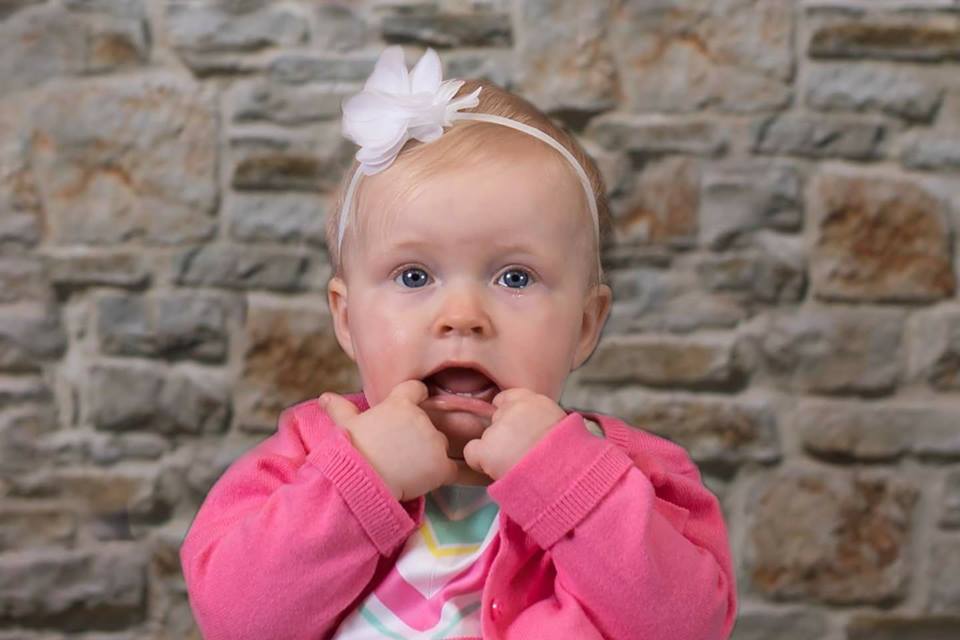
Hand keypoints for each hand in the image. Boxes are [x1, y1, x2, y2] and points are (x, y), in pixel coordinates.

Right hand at [319, 381, 458, 501]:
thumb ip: (340, 409)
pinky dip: (446, 473)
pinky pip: (454, 469)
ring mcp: (434, 442)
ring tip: (409, 468)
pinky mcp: (442, 467)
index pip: (417, 390)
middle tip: (401, 451)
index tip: (413, 405)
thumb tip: (325, 397)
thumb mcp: (344, 425)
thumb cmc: (350, 449)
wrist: (360, 479)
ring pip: (440, 445)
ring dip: (431, 454)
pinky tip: (435, 478)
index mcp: (400, 404)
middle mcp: (421, 419)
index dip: (415, 397)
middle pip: (429, 423)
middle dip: (419, 435)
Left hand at [461, 388, 566, 481]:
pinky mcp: (487, 449)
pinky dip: (480, 461)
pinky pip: (472, 452)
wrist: (563, 476)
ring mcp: (497, 429)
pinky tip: (496, 469)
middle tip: (519, 450)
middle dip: (504, 432)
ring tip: (515, 464)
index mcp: (535, 401)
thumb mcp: (561, 425)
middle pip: (497, 417)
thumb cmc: (566, 455)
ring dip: (496, 448)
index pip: (508, 398)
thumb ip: (541, 418)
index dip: (510, 415)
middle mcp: (513, 410)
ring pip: (487, 436)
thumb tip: (532, 425)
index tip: (518, 430)